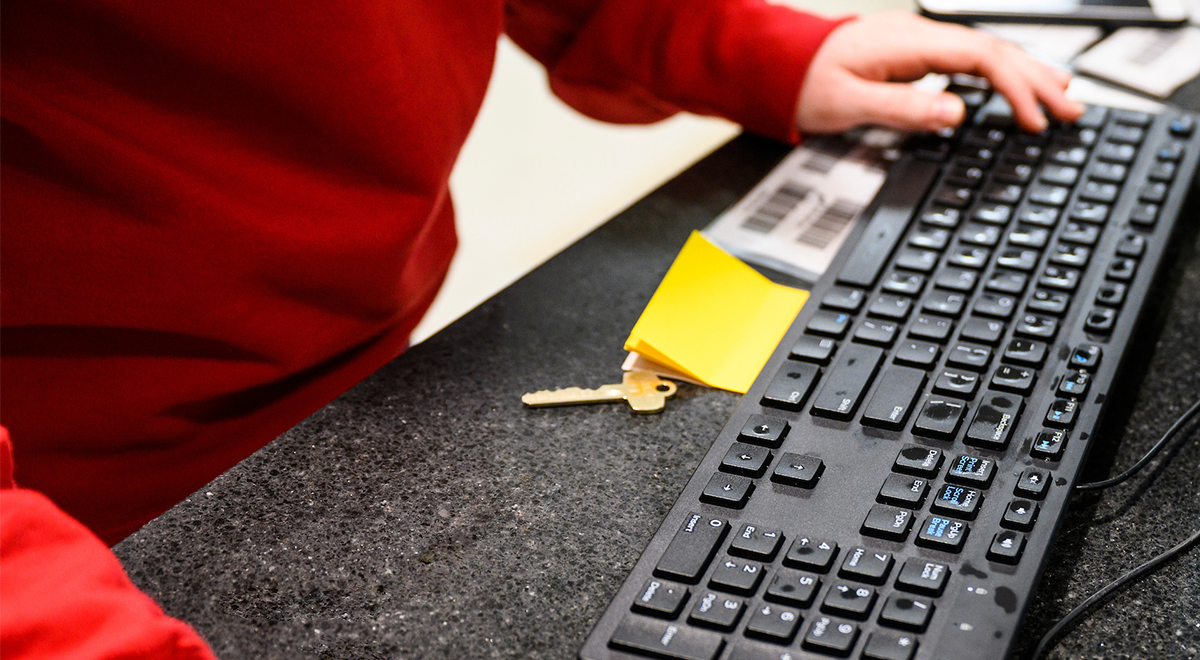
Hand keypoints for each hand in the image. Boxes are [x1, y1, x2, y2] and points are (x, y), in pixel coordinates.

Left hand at [796, 10, 1083, 133]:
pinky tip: (1016, 88)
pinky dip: (1000, 76)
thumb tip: (955, 113)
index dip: (1016, 88)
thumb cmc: (807, 82)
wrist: (780, 66)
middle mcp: (921, 38)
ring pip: (987, 55)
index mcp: (911, 44)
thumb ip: (902, 108)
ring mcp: (921, 45)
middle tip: (1072, 110)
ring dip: (1026, 75)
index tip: (1035, 119)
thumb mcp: (849, 103)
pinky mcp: (916, 56)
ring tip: (1063, 96)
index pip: (982, 59)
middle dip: (1037, 80)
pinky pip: (971, 62)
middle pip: (995, 52)